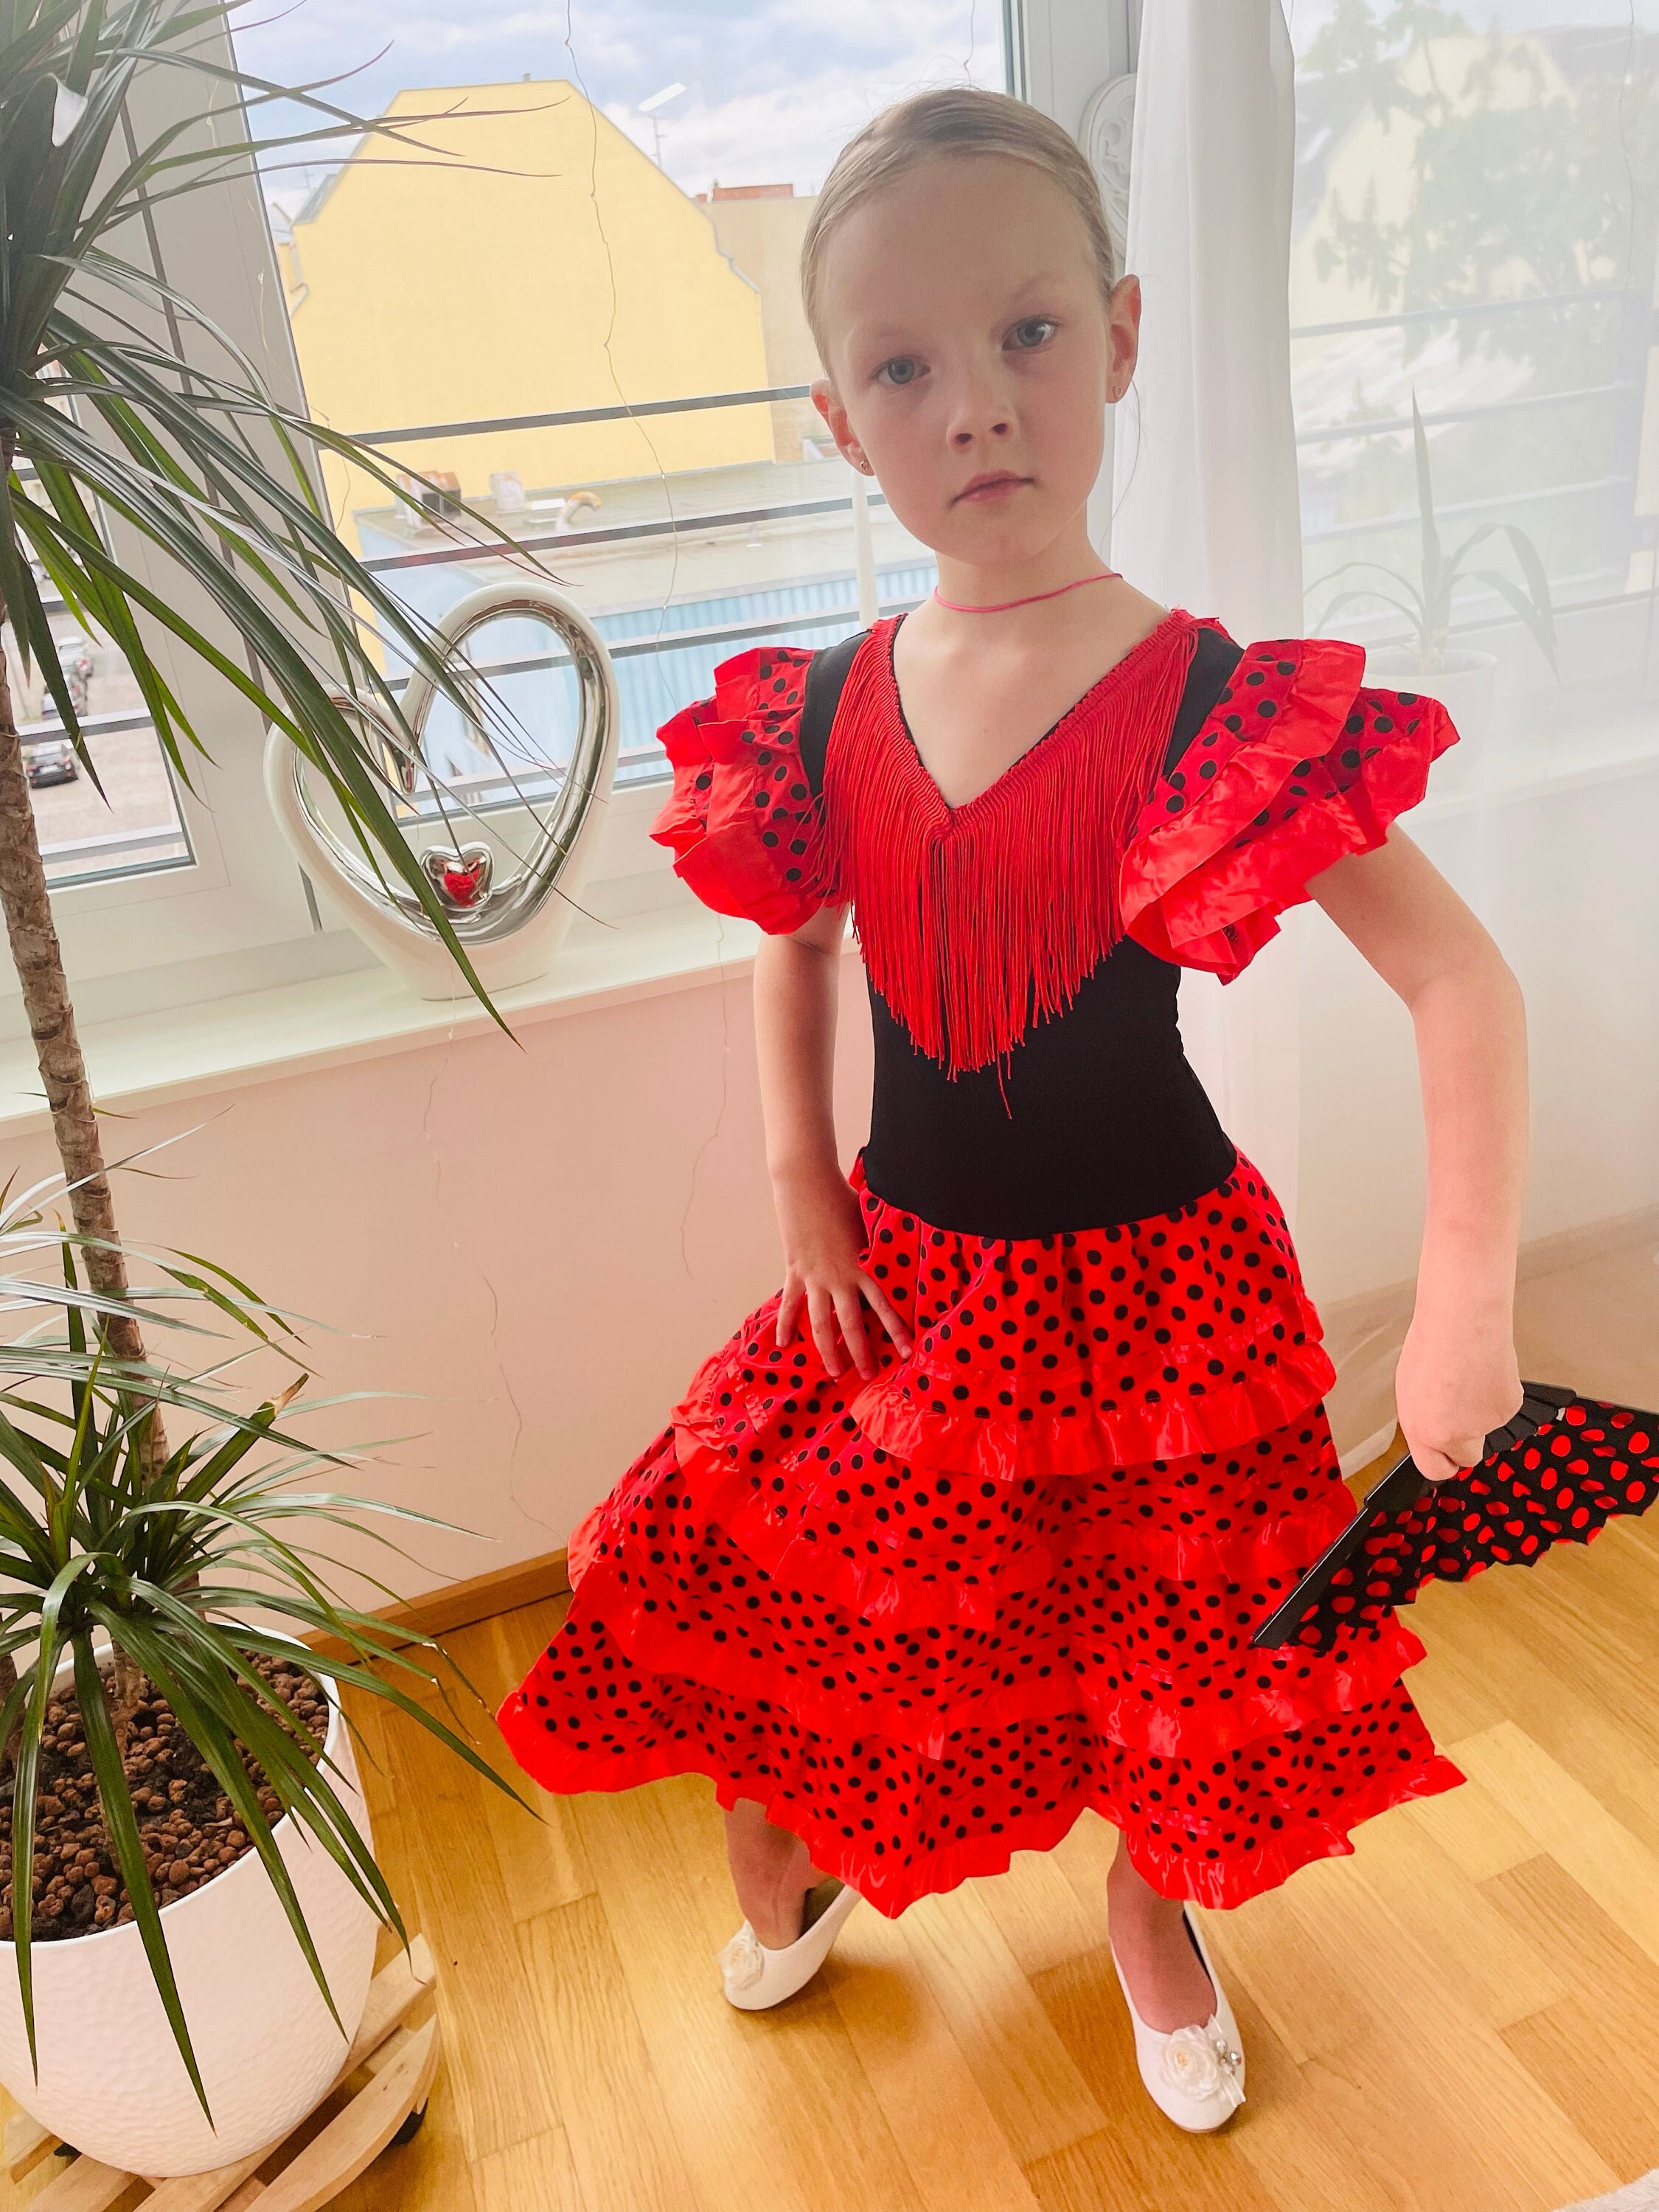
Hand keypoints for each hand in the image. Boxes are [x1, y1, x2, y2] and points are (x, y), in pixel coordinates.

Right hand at [773, 1165, 912, 1381]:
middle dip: (860, 1352)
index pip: (884, 1306)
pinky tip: (782, 1344)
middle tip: (869, 1375)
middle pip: (851, 1324)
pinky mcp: (795, 1271)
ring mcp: (814, 1277)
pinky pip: (790, 1304)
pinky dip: (785, 1325)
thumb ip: (882, 1242)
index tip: (906, 1352)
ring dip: (827, 1350)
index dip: (895, 1330)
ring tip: (834, 1372)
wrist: (807, 1183)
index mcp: (862, 1267)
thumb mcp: (871, 1220)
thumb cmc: (843, 1196)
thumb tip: (908, 1244)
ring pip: (820, 1323)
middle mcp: (839, 1278)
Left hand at [1394, 1310, 1522, 1483]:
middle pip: (1467, 1457)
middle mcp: (1452, 1435)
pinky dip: (1497, 1393)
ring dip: (1481, 1409)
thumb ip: (1424, 1416)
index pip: (1434, 1469)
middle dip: (1466, 1443)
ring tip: (1468, 1375)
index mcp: (1421, 1429)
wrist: (1463, 1322)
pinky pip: (1503, 1408)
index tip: (1447, 1456)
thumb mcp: (1411, 1387)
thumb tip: (1432, 1425)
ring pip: (1486, 1427)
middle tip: (1463, 1414)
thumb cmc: (1433, 1343)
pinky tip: (1485, 1371)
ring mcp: (1483, 1425)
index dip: (1443, 1462)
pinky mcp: (1508, 1410)